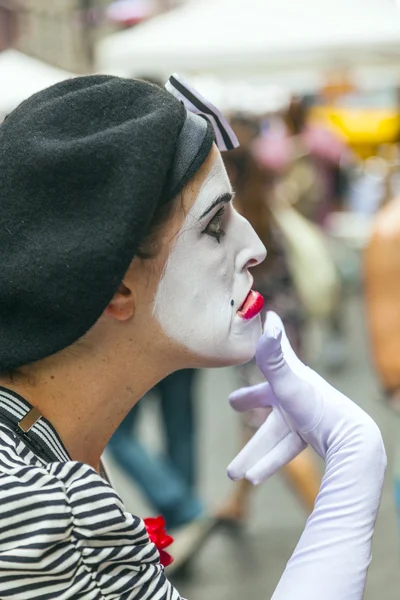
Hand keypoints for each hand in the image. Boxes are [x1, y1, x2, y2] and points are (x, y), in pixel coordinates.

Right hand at [228, 312, 382, 484]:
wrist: (353, 443)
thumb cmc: (320, 409)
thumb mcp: (289, 385)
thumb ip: (272, 359)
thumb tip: (267, 325)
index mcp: (290, 375)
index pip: (277, 348)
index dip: (271, 332)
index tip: (270, 315)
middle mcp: (296, 392)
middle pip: (266, 396)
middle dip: (249, 400)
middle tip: (234, 403)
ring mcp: (303, 415)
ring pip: (271, 434)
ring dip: (252, 453)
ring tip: (233, 473)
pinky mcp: (310, 436)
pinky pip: (284, 450)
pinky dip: (269, 463)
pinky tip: (253, 480)